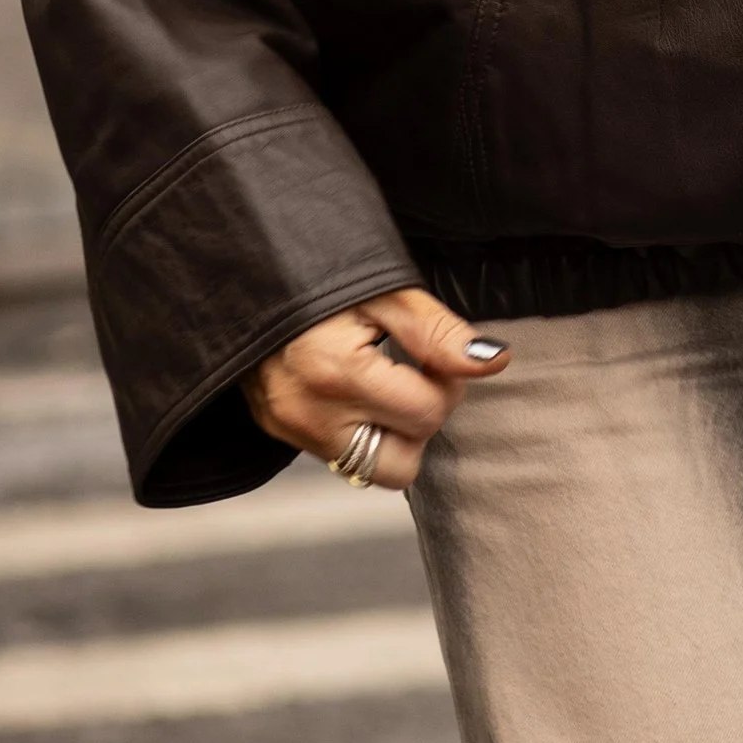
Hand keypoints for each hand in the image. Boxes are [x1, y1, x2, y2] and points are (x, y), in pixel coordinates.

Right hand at [244, 286, 511, 486]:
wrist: (249, 270)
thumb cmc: (321, 271)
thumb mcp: (385, 290)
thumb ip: (438, 332)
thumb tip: (494, 362)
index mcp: (338, 373)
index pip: (426, 415)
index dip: (446, 384)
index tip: (434, 355)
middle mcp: (311, 414)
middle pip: (403, 464)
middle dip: (421, 421)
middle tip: (413, 374)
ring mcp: (291, 429)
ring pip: (373, 472)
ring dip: (393, 436)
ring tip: (386, 387)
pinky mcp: (280, 432)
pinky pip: (342, 456)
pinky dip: (362, 431)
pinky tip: (357, 392)